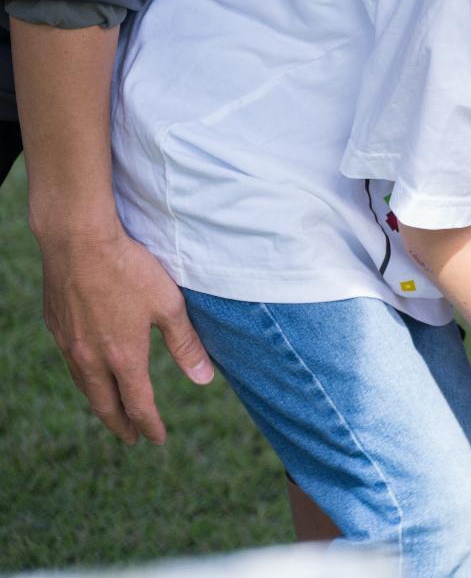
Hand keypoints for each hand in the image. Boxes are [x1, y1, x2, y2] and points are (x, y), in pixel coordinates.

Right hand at [38, 227, 213, 443]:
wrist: (78, 241)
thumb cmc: (129, 270)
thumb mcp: (169, 305)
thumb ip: (186, 344)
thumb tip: (204, 379)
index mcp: (123, 357)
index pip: (138, 404)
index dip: (150, 424)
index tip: (157, 438)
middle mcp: (91, 358)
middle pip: (105, 404)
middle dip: (121, 424)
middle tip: (132, 438)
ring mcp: (69, 344)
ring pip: (85, 386)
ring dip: (101, 403)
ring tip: (112, 411)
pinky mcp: (57, 326)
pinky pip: (71, 363)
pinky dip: (85, 378)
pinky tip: (90, 373)